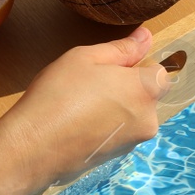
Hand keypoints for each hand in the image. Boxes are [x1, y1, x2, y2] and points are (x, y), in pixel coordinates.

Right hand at [0, 27, 168, 194]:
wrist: (34, 147)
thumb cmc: (60, 93)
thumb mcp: (87, 57)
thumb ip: (123, 48)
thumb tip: (146, 37)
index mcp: (147, 90)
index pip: (161, 72)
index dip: (136, 66)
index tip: (109, 67)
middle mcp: (149, 119)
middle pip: (146, 95)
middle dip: (125, 87)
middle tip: (89, 84)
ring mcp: (133, 142)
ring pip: (131, 114)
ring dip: (114, 107)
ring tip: (79, 105)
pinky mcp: (116, 157)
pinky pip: (117, 132)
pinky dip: (104, 126)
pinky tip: (77, 124)